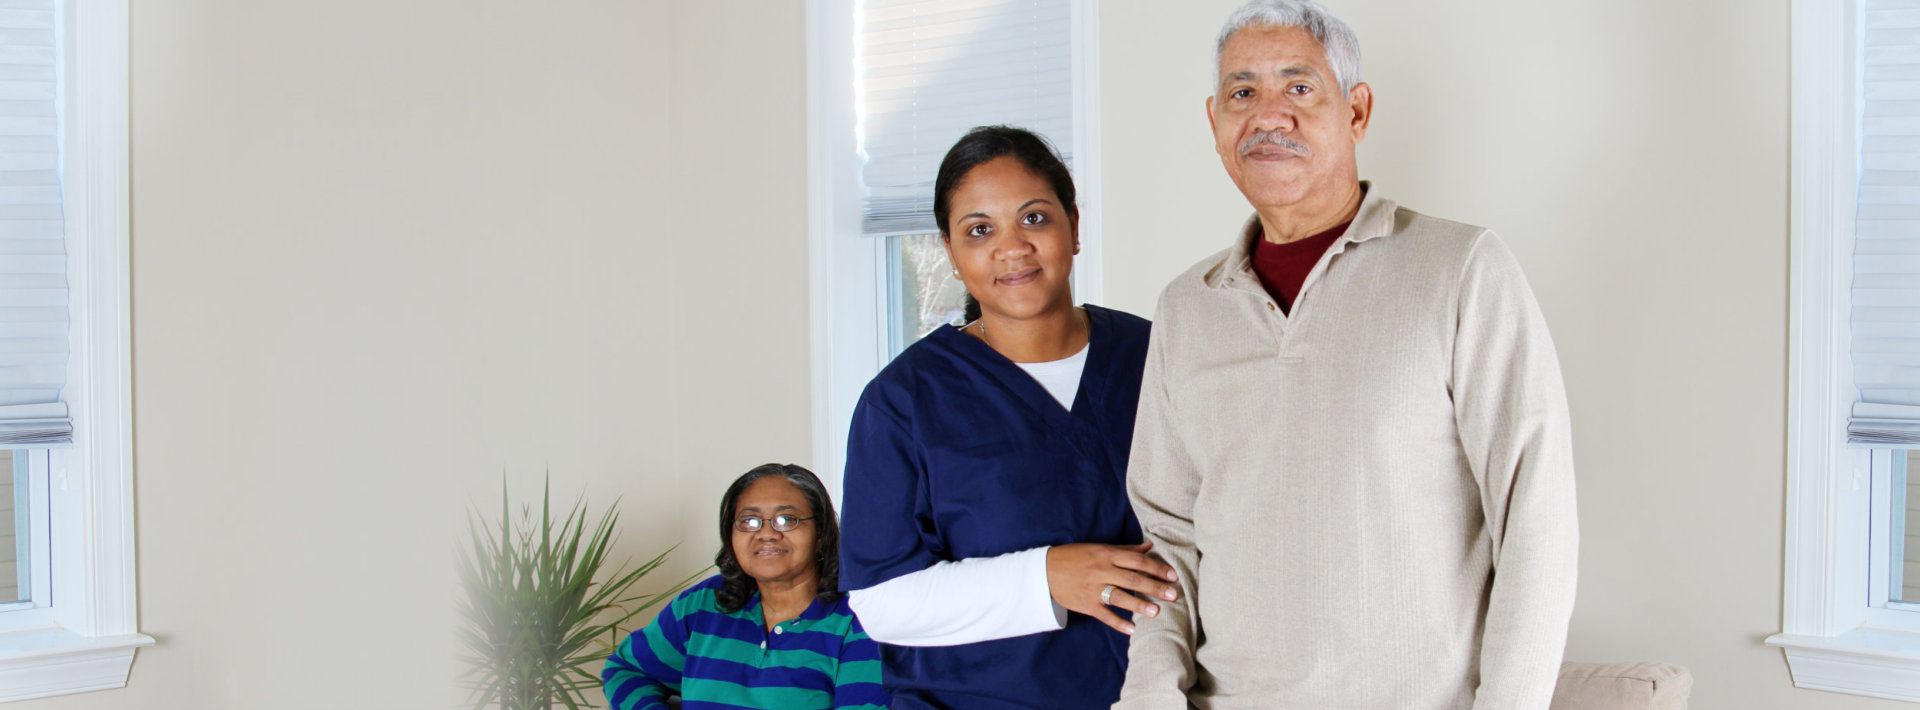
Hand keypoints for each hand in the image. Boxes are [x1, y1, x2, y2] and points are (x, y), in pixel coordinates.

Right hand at [1045, 541, 1179, 634]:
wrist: (1045, 571)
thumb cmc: (1075, 557)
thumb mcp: (1099, 548)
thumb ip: (1125, 550)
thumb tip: (1149, 546)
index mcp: (1106, 555)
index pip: (1137, 561)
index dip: (1156, 568)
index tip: (1173, 575)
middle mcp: (1101, 571)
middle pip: (1133, 579)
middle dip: (1155, 587)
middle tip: (1173, 595)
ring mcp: (1093, 589)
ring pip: (1120, 597)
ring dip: (1139, 605)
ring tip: (1157, 611)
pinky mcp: (1086, 604)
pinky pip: (1104, 615)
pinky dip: (1118, 623)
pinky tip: (1132, 629)